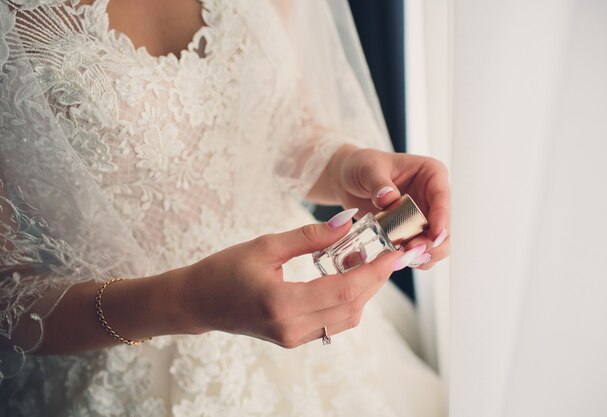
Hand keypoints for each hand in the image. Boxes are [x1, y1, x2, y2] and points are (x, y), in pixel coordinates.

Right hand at [179, 215, 409, 347]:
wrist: (198, 302)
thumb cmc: (224, 269)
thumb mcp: (266, 245)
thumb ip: (309, 237)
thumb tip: (348, 223)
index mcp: (283, 303)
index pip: (345, 290)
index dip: (375, 271)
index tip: (397, 252)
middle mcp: (292, 328)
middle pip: (352, 306)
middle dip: (377, 279)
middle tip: (393, 252)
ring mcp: (294, 337)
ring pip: (347, 317)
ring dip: (365, 290)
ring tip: (372, 260)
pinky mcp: (294, 338)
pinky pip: (333, 321)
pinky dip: (349, 299)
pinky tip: (350, 275)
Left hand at [334, 146, 449, 269]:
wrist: (348, 180)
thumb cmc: (361, 165)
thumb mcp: (368, 168)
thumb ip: (379, 183)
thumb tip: (389, 198)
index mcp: (431, 174)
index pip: (442, 197)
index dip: (442, 218)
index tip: (434, 235)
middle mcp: (432, 196)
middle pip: (444, 225)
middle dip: (433, 242)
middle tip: (412, 249)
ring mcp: (424, 215)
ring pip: (436, 242)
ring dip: (424, 254)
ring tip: (402, 256)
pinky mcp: (413, 231)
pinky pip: (420, 249)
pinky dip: (412, 257)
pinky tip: (397, 257)